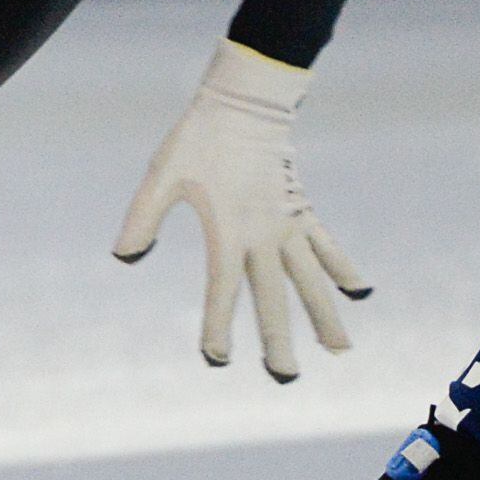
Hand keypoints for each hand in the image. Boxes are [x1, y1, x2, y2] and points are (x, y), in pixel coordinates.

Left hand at [114, 38, 369, 380]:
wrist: (245, 102)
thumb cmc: (197, 139)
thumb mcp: (161, 176)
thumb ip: (142, 218)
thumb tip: (122, 258)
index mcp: (227, 231)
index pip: (222, 290)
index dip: (218, 325)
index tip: (216, 357)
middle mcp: (264, 234)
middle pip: (274, 296)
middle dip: (279, 338)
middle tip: (285, 376)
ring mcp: (288, 222)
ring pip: (311, 278)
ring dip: (325, 314)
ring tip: (340, 351)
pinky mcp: (301, 207)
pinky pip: (327, 244)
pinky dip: (342, 268)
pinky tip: (358, 293)